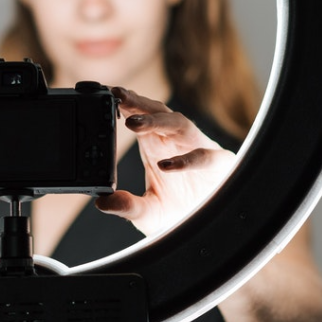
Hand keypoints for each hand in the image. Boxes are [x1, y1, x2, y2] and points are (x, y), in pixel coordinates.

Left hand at [94, 87, 236, 236]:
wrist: (212, 229)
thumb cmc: (180, 213)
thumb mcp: (148, 213)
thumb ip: (128, 206)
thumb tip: (102, 202)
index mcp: (156, 144)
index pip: (139, 115)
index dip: (123, 103)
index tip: (103, 93)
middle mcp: (176, 142)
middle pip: (157, 112)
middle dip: (136, 102)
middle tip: (114, 95)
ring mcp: (199, 149)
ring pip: (179, 124)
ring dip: (156, 120)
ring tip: (133, 122)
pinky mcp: (220, 165)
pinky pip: (205, 156)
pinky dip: (186, 159)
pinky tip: (166, 165)